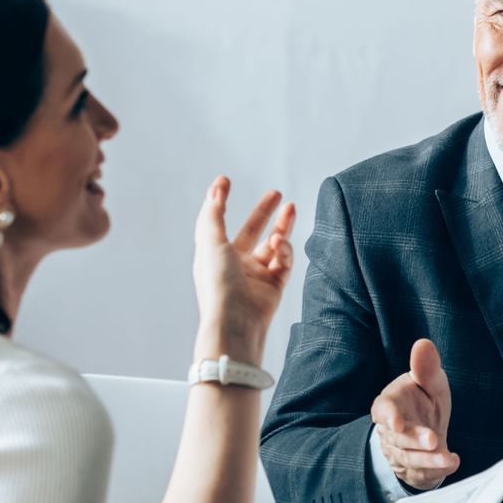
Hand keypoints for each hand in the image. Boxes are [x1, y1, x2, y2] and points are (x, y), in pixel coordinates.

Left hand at [193, 177, 295, 362]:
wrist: (236, 322)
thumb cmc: (218, 285)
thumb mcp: (211, 243)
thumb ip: (214, 214)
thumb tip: (215, 188)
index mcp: (215, 253)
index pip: (218, 221)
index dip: (222, 201)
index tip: (226, 180)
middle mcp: (235, 263)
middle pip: (252, 231)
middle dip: (265, 212)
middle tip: (277, 194)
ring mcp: (256, 275)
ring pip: (273, 244)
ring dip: (281, 227)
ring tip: (291, 208)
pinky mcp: (274, 285)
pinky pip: (283, 262)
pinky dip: (283, 251)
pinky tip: (279, 246)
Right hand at [371, 338, 458, 489]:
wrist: (425, 429)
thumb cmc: (423, 399)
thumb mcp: (428, 381)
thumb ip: (425, 367)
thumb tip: (423, 343)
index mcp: (390, 404)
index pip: (383, 410)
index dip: (388, 417)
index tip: (396, 422)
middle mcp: (392, 431)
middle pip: (398, 438)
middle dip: (415, 440)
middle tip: (433, 439)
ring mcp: (401, 452)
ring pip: (410, 458)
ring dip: (429, 460)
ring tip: (447, 459)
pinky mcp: (414, 469)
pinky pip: (423, 473)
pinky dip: (438, 470)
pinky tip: (453, 463)